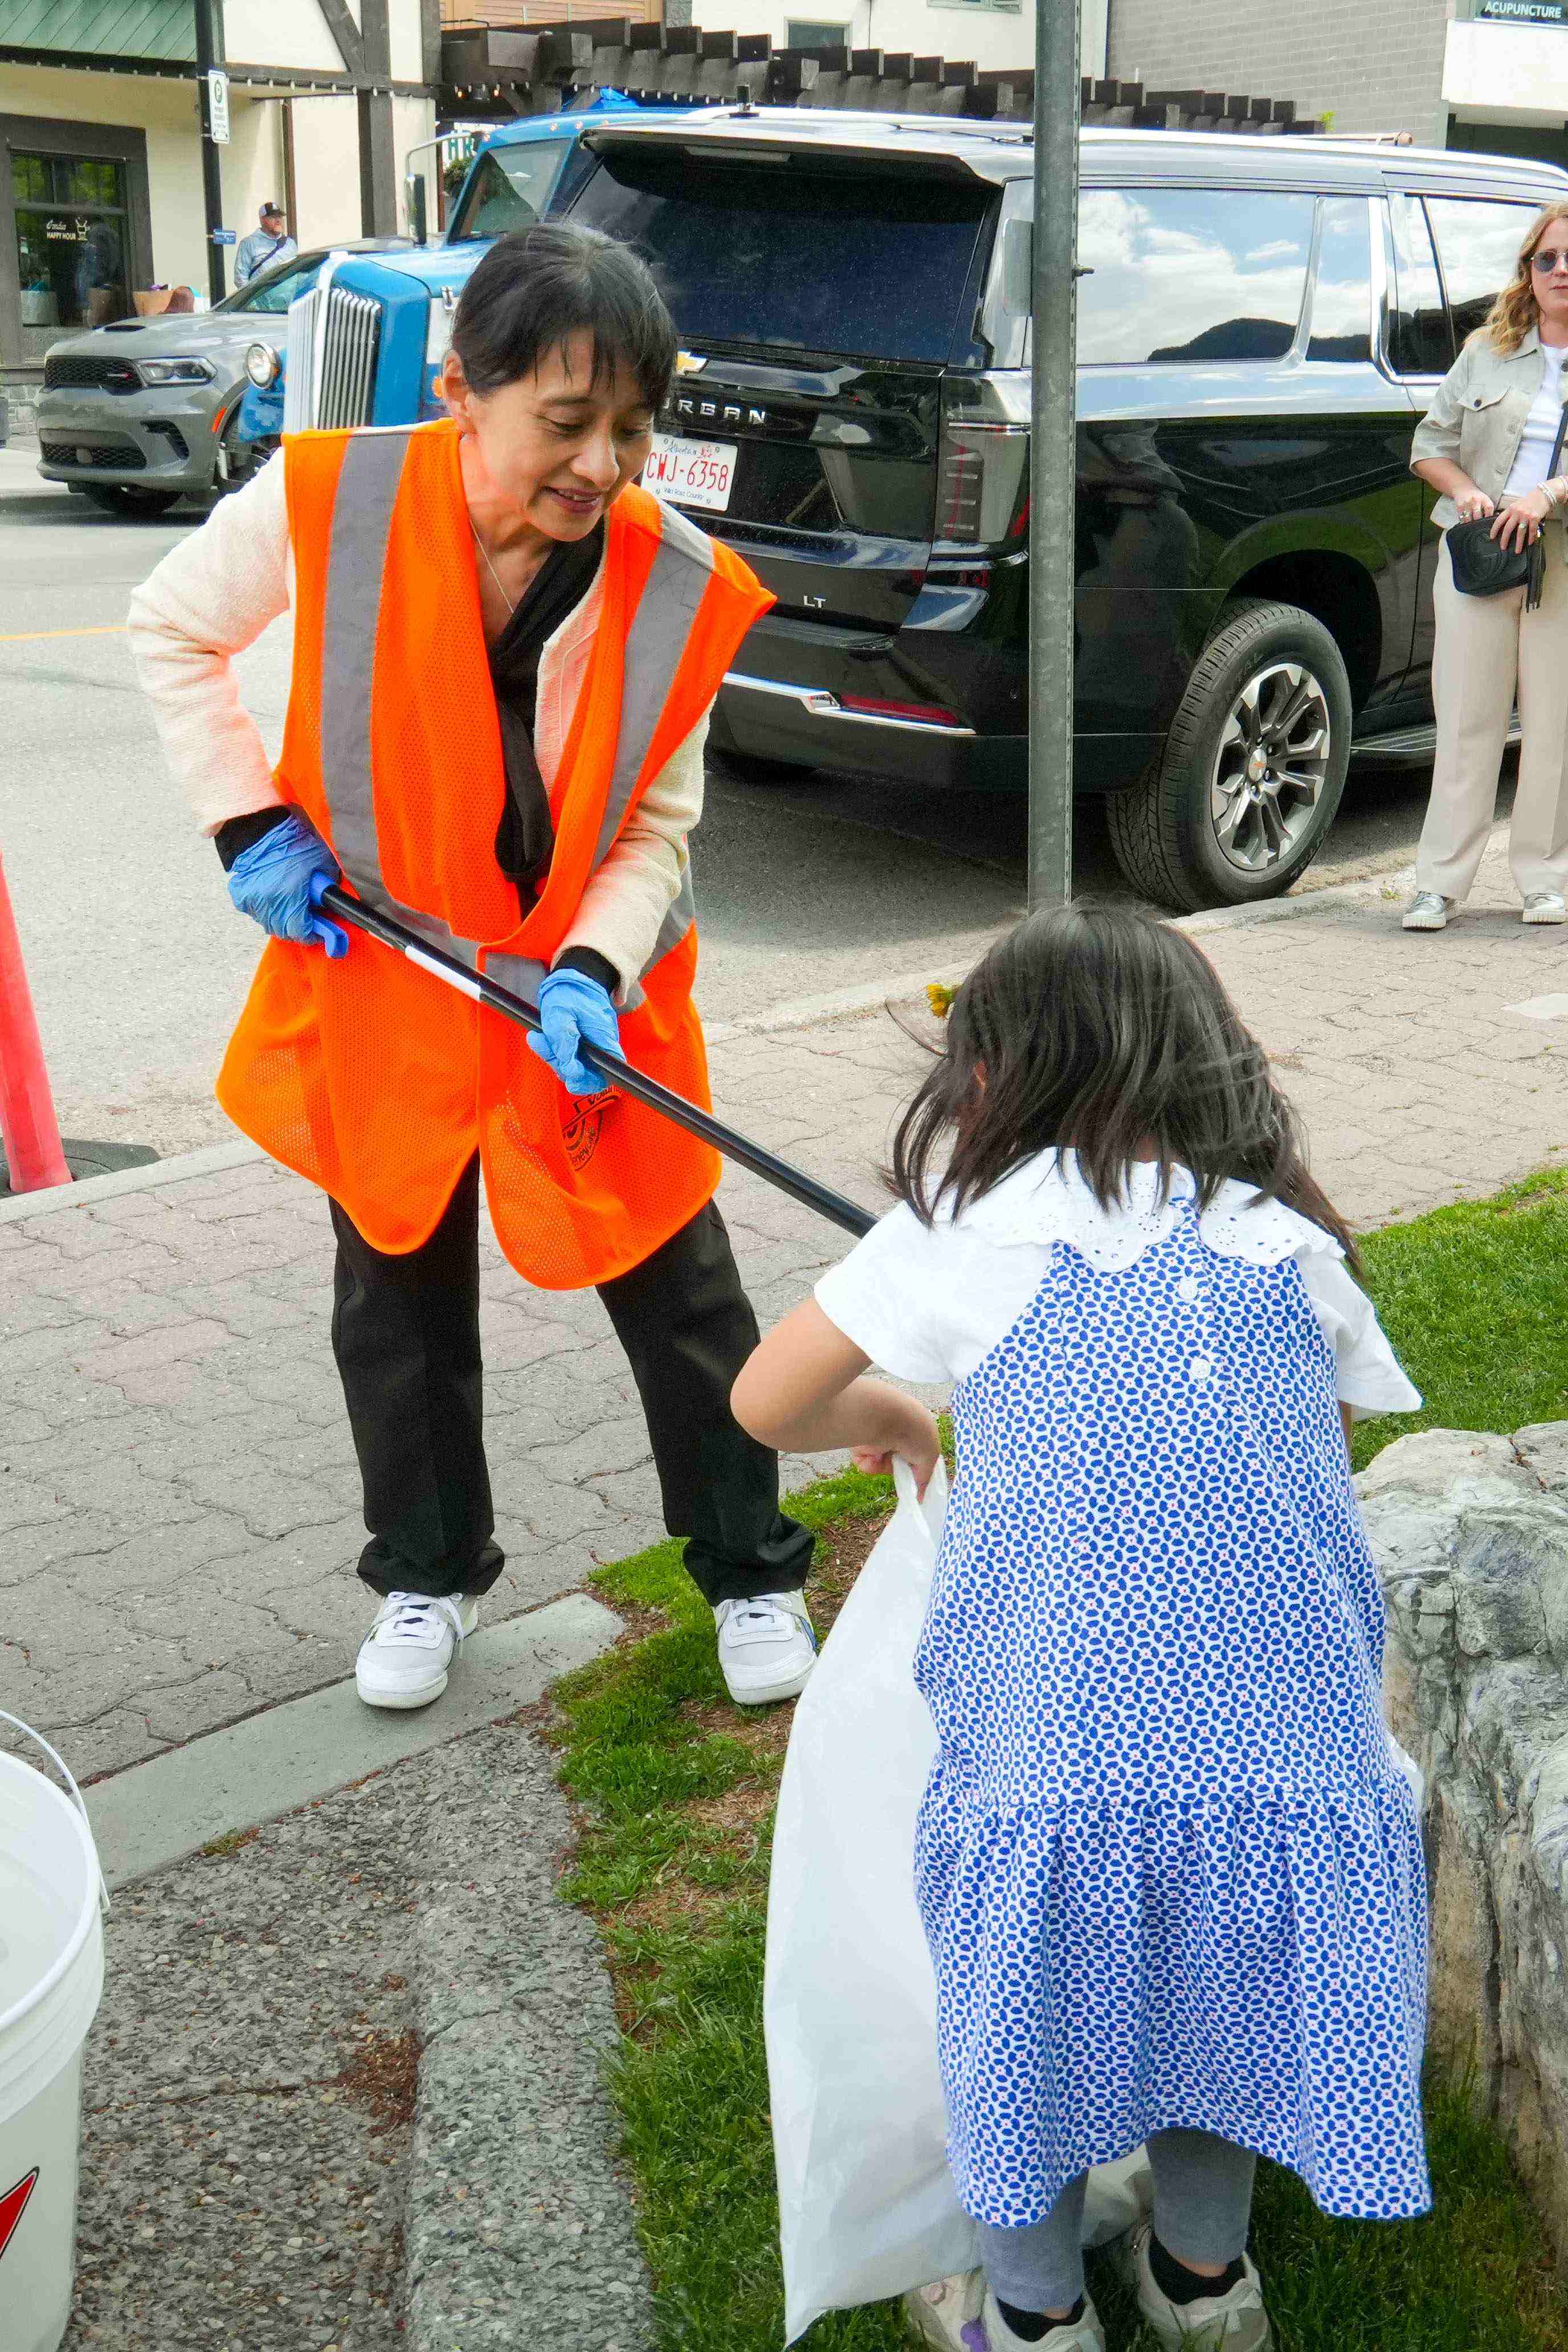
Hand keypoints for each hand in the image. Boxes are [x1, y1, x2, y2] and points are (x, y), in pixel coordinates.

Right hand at [227, 811, 346, 956]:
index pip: (300, 932)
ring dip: (280, 920)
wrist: (263, 826)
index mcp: (290, 896)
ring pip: (268, 924)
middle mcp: (269, 902)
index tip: (320, 929)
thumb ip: (327, 890)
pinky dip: (263, 909)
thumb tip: (331, 906)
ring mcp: (252, 899)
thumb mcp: (324, 864)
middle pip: (284, 931)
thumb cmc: (297, 841)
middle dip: (297, 928)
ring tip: (290, 906)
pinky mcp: (240, 894)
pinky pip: (253, 911)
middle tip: (307, 918)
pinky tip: (272, 897)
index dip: (313, 933)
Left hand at [527, 967, 622, 1096]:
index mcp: (603, 1038)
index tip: (568, 1073)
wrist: (575, 976)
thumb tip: (570, 1070)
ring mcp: (592, 1045)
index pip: (604, 1074)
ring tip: (538, 1037)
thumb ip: (565, 1041)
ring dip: (553, 1056)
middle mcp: (602, 1045)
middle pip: (586, 1073)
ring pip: (573, 1065)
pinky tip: (541, 1037)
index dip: (586, 1081)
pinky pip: (568, 1055)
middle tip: (543, 1044)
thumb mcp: (560, 1013)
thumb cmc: (569, 991)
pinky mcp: (582, 1044)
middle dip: (561, 1066)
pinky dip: (553, 1050)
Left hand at [850, 1395, 941, 1499]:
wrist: (885, 1419)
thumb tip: (921, 1498)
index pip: (915, 1453)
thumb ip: (925, 1478)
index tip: (915, 1480)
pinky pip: (865, 1463)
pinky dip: (869, 1464)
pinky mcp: (862, 1442)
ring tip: (884, 1458)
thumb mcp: (929, 1456)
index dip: (915, 1467)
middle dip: (898, 1469)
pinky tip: (872, 1457)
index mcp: (915, 1429)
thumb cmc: (914, 1433)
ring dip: (883, 1467)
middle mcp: (896, 1432)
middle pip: (897, 1463)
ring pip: (881, 1465)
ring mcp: (878, 1438)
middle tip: (900, 1469)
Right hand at [1453, 488, 1494, 524]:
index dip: (1488, 517)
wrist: (1464, 489)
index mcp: (1484, 499)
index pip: (1488, 509)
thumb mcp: (1485, 499)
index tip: (1487, 522)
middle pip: (1477, 516)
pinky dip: (1464, 522)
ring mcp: (1467, 504)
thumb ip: (1488, 509)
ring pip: (1468, 519)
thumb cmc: (1476, 497)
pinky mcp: (1459, 507)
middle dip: (1478, 522)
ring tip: (1472, 524)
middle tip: (1478, 525)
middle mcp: (1475, 501)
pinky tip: (1466, 521)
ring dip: (1470, 523)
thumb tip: (1491, 520)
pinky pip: (1461, 519)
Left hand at [1490, 486, 1552, 552]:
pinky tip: (1530, 542)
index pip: (1499, 520)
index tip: (1492, 537)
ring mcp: (1526, 515)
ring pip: (1520, 532)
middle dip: (1504, 540)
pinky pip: (1532, 531)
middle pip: (1508, 528)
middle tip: (1503, 547)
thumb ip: (1510, 513)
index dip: (1494, 529)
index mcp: (1511, 509)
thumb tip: (1504, 524)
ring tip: (1517, 550)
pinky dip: (1531, 538)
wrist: (1543, 494)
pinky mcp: (1535, 518)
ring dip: (1519, 543)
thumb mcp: (1517, 504)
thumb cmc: (1530, 500)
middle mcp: (1517, 512)